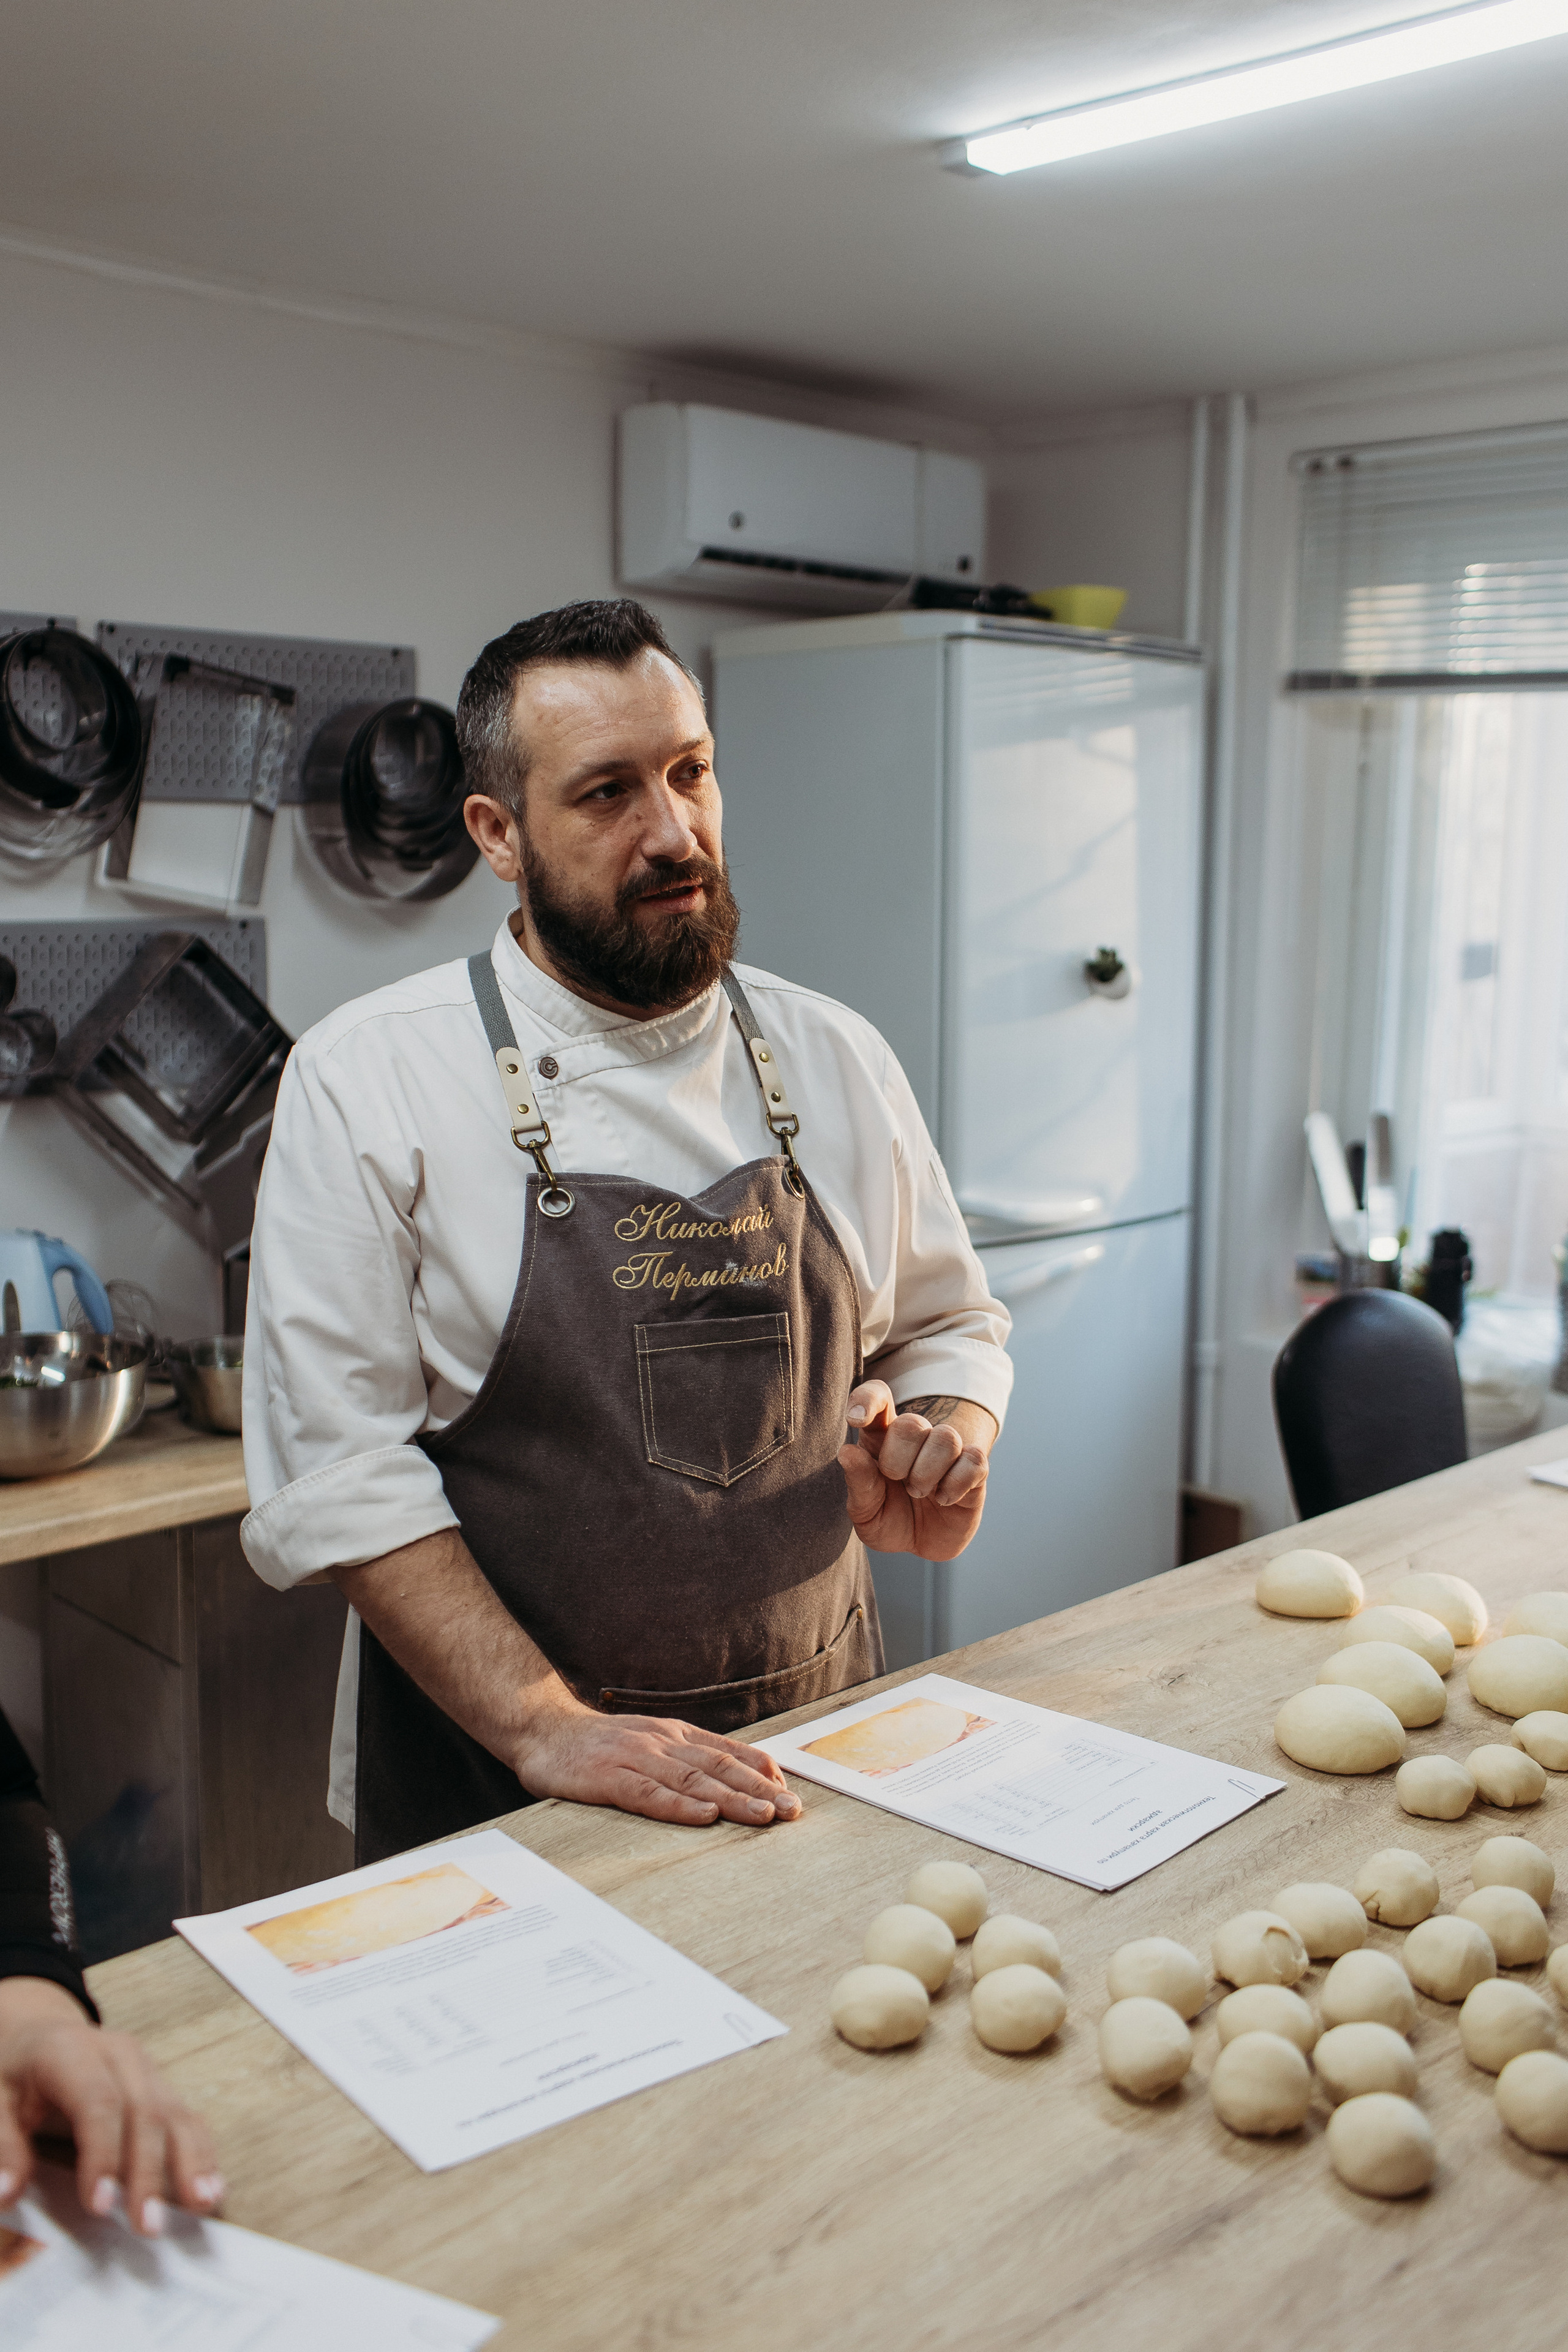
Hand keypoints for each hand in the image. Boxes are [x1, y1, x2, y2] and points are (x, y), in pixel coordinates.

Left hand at [0, 1977, 222, 2234]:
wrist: (38, 2031)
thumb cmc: (14, 2070)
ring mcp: (145, 2068)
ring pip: (175, 2113)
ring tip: (200, 2205)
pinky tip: (211, 2188)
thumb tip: (7, 2195)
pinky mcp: (160, 2085)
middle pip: (144, 2111)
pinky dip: (202, 2154)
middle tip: (148, 2225)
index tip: (99, 2207)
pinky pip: (187, 2118)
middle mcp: (118, 2054)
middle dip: (149, 2171)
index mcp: (71, 2050)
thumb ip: (3, 2146)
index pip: (97, 2101)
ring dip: (190, 2162)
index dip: (102, 2154)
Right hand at [512, 1697, 802, 1828]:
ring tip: (764, 1816)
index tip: (791, 1792)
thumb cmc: (601, 1745)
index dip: (762, 1773)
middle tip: (791, 1811)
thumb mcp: (651, 1742)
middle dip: (759, 1790)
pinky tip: (705, 1816)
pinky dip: (679, 1806)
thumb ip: (687, 1758)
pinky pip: (648, 1793)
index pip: (729, 1752)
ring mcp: (635, 1757)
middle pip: (719, 1768)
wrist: (543, 1729)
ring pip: (692, 1780)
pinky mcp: (607, 1776)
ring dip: (732, 1799)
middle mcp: (662, 1742)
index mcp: (675, 1735)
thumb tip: (734, 1780)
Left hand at [838, 1381, 994, 1561]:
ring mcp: (947, 1451)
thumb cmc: (889, 1519)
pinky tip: (944, 1498)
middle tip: (896, 1482)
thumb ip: (858, 1482)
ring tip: (919, 1492)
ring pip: (946, 1437)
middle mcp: (915, 1438)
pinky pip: (974, 1459)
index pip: (877, 1397)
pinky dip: (955, 1484)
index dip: (868, 1399)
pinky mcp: (974, 1468)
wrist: (922, 1544)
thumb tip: (847, 1451)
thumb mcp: (865, 1511)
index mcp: (881, 1438)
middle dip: (898, 1459)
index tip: (855, 1419)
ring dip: (927, 1473)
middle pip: (911, 1423)